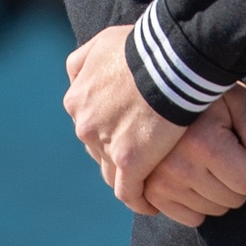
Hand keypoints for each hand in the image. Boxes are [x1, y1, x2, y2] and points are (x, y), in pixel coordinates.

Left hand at [64, 25, 185, 213]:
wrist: (169, 58)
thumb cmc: (142, 45)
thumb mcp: (102, 42)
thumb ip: (83, 61)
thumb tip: (77, 78)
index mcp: (76, 98)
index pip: (87, 122)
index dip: (106, 127)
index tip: (124, 129)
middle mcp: (84, 123)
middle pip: (97, 147)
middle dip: (115, 151)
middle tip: (139, 153)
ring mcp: (105, 144)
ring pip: (111, 172)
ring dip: (126, 177)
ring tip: (146, 181)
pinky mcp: (130, 162)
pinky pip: (129, 192)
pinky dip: (139, 200)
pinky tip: (150, 204)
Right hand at [143, 84, 245, 227]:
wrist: (161, 88)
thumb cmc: (205, 92)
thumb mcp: (237, 97)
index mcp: (203, 143)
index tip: (238, 143)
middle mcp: (179, 166)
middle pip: (233, 200)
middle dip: (234, 179)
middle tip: (221, 149)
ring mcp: (162, 182)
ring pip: (213, 211)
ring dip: (216, 191)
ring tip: (204, 158)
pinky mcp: (152, 192)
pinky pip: (192, 219)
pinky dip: (197, 203)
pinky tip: (193, 175)